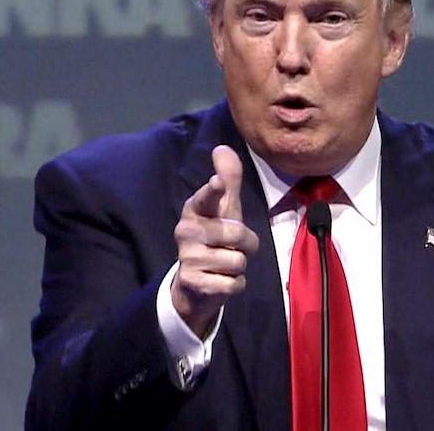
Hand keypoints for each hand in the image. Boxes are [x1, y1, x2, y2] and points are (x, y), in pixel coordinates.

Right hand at [170, 145, 259, 336]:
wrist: (195, 284)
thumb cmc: (215, 237)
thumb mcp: (224, 209)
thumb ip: (228, 180)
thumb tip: (222, 148)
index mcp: (195, 209)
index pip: (206, 198)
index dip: (214, 190)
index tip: (217, 182)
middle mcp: (186, 231)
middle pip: (238, 235)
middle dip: (246, 244)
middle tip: (232, 247)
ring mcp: (188, 257)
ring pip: (238, 261)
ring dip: (239, 267)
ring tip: (223, 265)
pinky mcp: (193, 282)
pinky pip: (234, 283)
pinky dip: (235, 285)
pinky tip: (220, 281)